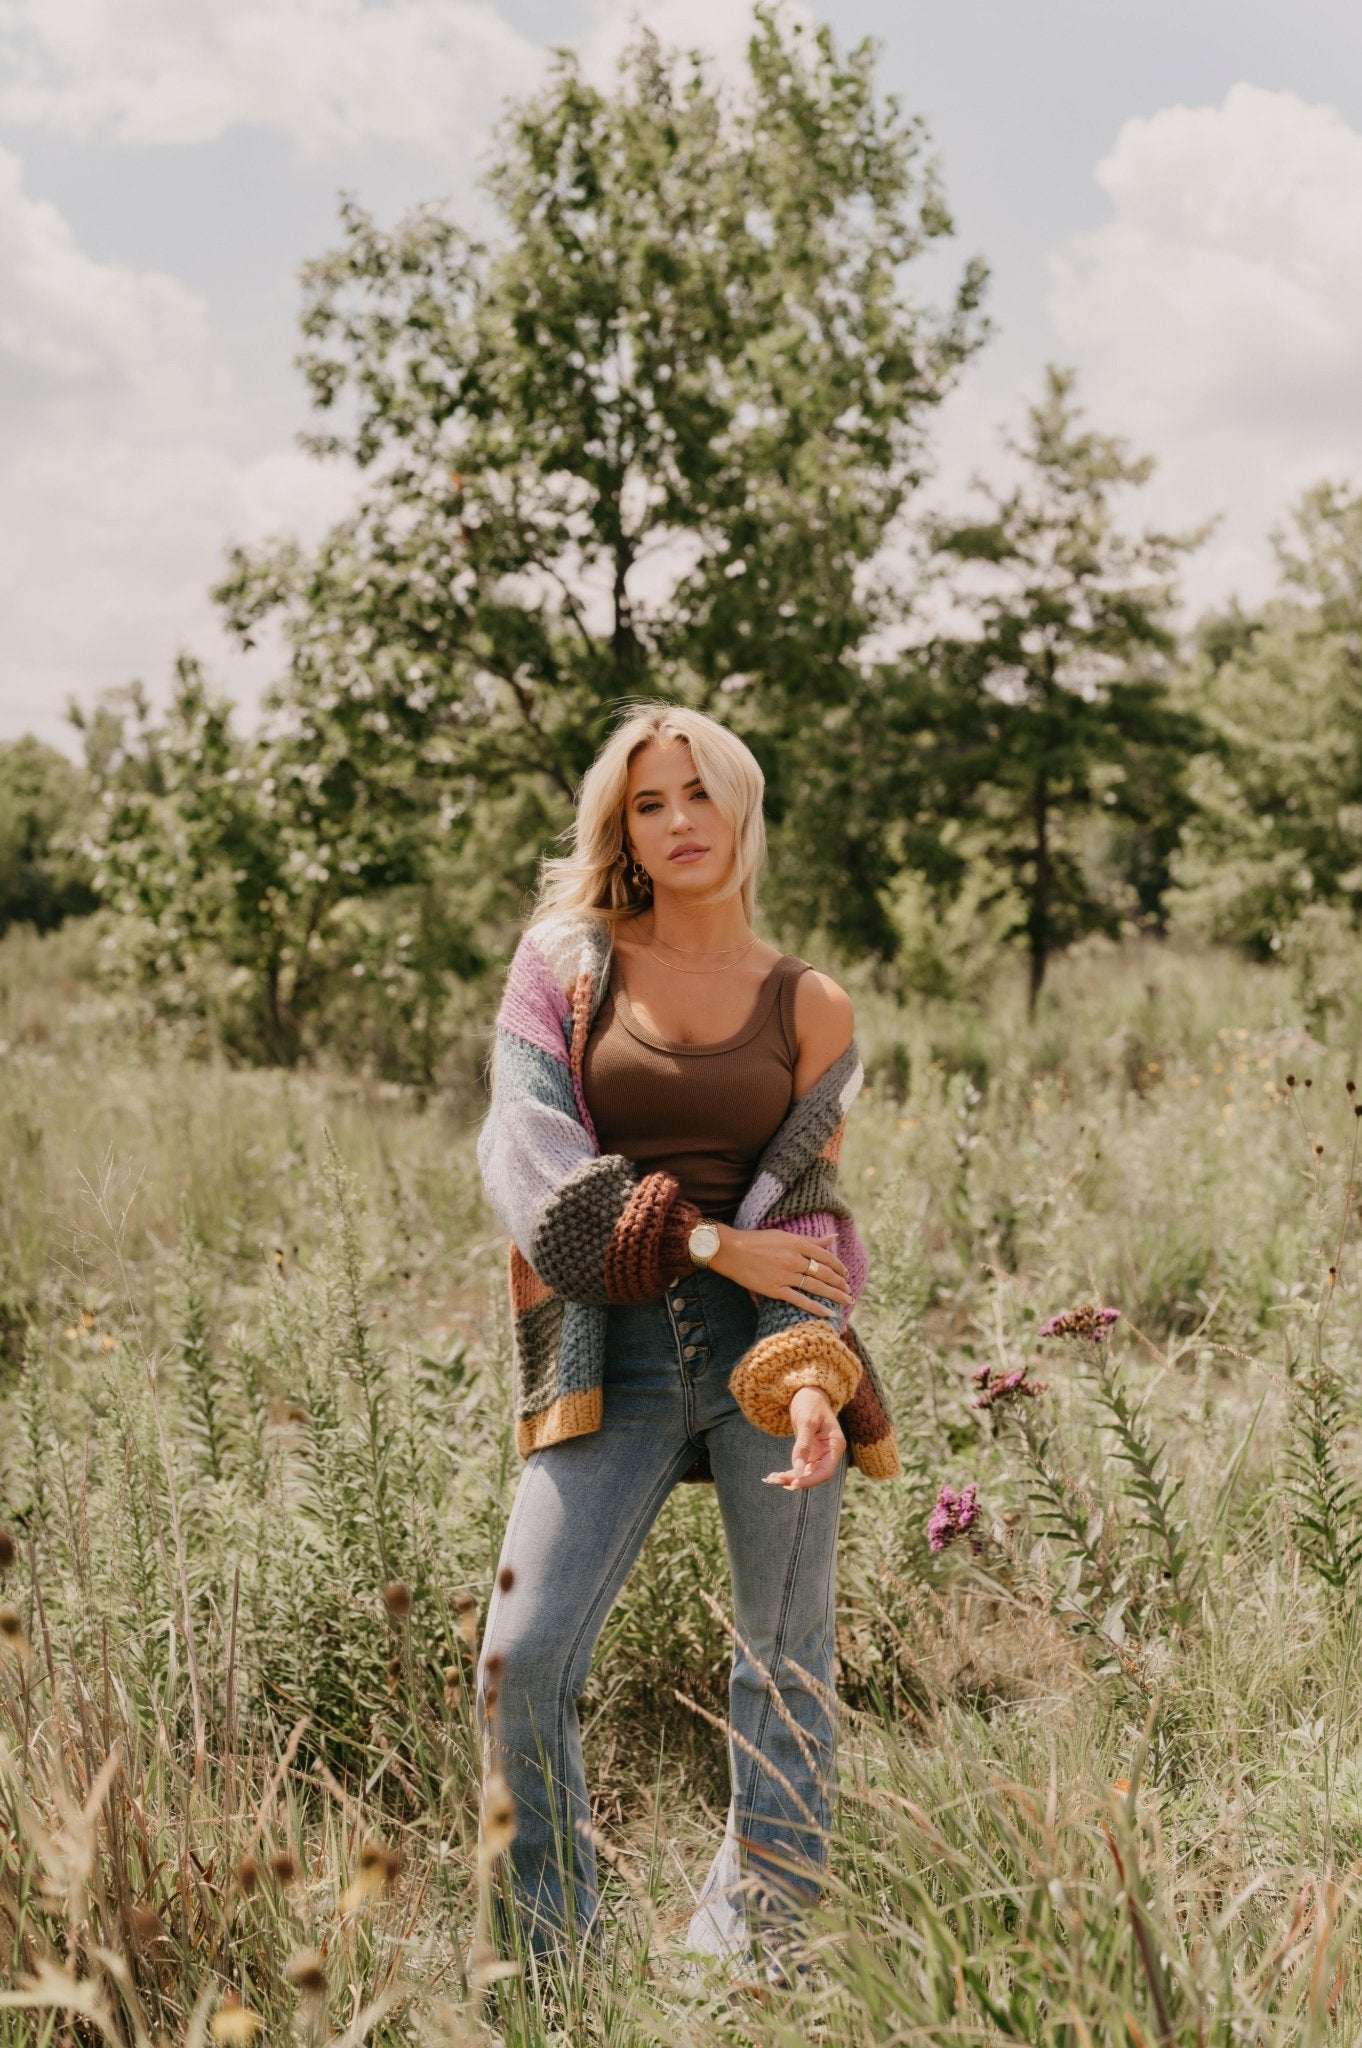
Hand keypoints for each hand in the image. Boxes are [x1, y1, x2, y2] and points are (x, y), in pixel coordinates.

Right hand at [709, 1225, 851, 1317]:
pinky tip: (828, 1312)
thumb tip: (833, 1238)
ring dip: (834, 1295)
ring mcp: (785, 1276)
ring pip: (816, 1287)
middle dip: (840, 1283)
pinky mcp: (775, 1289)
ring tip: (846, 1301)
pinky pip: (800, 1300)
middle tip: (849, 1291)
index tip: (846, 1275)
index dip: (839, 1267)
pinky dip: (816, 1307)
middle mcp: (794, 1259)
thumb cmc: (757, 1241)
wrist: (731, 1251)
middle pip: (825, 1273)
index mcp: (798, 1244)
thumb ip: (810, 1240)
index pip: (827, 1257)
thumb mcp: (785, 1236)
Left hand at [763, 1387, 845, 1489]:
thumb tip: (798, 1470)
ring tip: (771, 1479)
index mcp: (835, 1445)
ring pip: (806, 1473)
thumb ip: (803, 1446)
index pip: (825, 1471)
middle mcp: (829, 1453)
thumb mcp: (806, 1422)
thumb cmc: (810, 1403)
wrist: (807, 1393)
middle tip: (775, 1480)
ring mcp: (820, 1454)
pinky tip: (775, 1475)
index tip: (792, 1483)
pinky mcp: (810, 1453)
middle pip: (815, 1475)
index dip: (810, 1480)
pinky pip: (801, 1467)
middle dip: (796, 1480)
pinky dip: (789, 1472)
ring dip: (790, 1478)